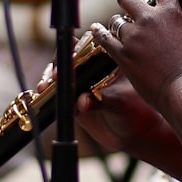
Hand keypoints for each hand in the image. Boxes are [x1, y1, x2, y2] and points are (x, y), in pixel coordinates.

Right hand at [35, 39, 163, 150]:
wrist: (134, 134)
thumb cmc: (137, 113)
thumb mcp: (122, 103)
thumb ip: (102, 101)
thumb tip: (82, 101)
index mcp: (113, 60)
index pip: (94, 46)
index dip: (80, 48)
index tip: (71, 56)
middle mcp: (96, 67)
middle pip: (74, 55)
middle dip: (62, 61)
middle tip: (57, 72)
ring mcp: (84, 81)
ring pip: (63, 70)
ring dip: (52, 74)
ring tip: (47, 83)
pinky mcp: (74, 97)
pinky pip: (59, 90)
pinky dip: (49, 89)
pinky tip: (43, 89)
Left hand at [92, 0, 181, 107]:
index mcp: (170, 12)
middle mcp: (149, 20)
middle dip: (128, 1)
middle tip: (132, 10)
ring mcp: (133, 37)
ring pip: (115, 20)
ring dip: (119, 25)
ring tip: (124, 32)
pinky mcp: (122, 54)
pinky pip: (104, 38)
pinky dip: (100, 33)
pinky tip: (97, 29)